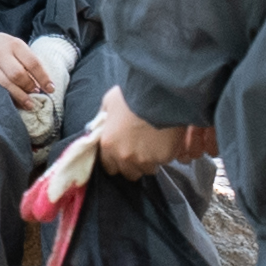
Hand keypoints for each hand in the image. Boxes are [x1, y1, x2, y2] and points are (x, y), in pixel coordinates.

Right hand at [0, 33, 47, 109]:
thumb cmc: (6, 47)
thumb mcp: (18, 47)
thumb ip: (28, 61)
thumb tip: (43, 83)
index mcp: (16, 45)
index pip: (32, 63)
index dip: (43, 77)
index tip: (51, 89)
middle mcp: (3, 54)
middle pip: (18, 74)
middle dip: (30, 86)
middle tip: (38, 93)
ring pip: (8, 83)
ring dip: (21, 95)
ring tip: (30, 104)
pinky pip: (0, 88)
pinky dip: (11, 97)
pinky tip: (19, 103)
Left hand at [90, 86, 214, 175]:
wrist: (157, 92)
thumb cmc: (131, 94)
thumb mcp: (108, 103)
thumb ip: (103, 119)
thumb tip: (100, 125)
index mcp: (108, 144)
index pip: (109, 167)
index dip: (116, 161)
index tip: (123, 154)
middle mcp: (124, 155)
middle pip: (129, 173)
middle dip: (134, 164)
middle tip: (140, 150)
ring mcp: (145, 159)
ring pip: (148, 170)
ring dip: (150, 161)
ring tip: (154, 145)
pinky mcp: (164, 157)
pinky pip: (164, 161)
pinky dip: (165, 154)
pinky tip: (165, 141)